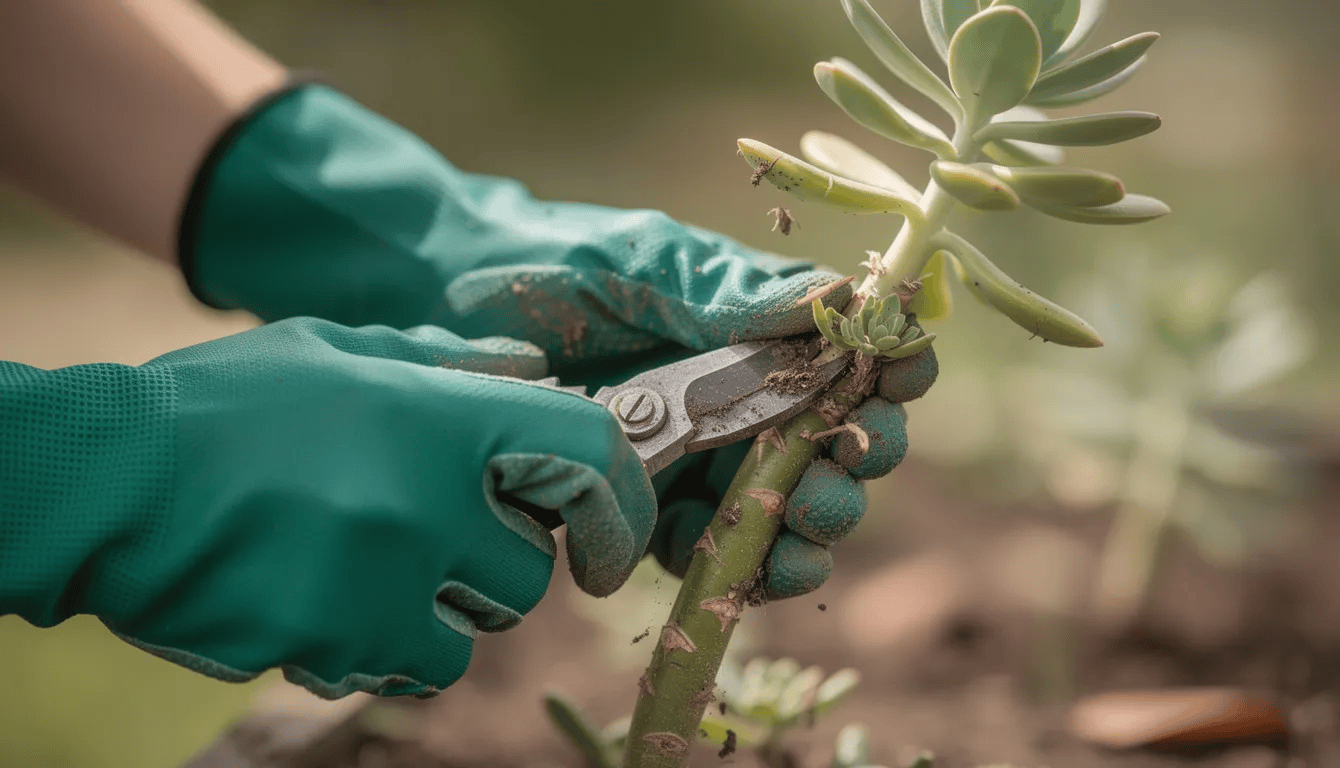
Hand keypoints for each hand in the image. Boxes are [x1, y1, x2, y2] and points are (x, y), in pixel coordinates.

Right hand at [0, 318, 655, 697]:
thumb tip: (532, 370)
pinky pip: (396, 668)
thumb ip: (446, 363)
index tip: (604, 535)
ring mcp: (381, 582)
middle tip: (438, 540)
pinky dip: (375, 650)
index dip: (617, 499)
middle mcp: (427, 502)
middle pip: (529, 575)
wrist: (108, 482)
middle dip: (495, 566)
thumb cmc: (226, 406)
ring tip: (366, 571)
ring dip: (438, 616)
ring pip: (470, 636)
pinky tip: (319, 602)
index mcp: (442, 417)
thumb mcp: (339, 352)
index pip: (587, 457)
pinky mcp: (332, 644)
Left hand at [182, 83, 937, 599]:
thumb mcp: (641, 263)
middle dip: (852, 468)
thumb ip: (727, 291)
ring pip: (782, 509)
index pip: (853, 353)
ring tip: (796, 542)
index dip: (890, 370)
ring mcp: (699, 455)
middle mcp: (741, 395)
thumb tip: (836, 302)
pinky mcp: (650, 506)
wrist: (440, 304)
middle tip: (833, 480)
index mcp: (756, 327)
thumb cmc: (549, 265)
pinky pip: (708, 548)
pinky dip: (730, 566)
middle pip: (834, 443)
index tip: (897, 384)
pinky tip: (734, 571)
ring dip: (804, 534)